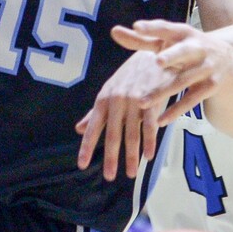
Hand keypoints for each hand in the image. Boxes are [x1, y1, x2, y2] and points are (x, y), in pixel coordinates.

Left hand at [76, 51, 179, 180]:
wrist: (153, 54)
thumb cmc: (129, 76)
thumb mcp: (109, 91)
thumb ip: (95, 113)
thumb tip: (79, 129)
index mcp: (104, 100)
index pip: (93, 128)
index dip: (87, 147)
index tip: (82, 165)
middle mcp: (117, 101)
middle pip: (112, 135)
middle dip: (111, 158)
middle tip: (109, 177)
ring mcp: (135, 101)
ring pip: (132, 134)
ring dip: (132, 156)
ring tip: (131, 173)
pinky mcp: (152, 100)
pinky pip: (150, 125)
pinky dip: (149, 142)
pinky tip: (149, 156)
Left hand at [111, 19, 232, 124]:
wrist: (228, 61)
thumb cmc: (186, 49)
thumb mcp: (169, 42)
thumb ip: (142, 39)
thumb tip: (113, 31)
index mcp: (183, 33)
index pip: (166, 28)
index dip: (152, 28)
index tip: (136, 26)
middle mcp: (197, 47)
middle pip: (183, 52)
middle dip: (172, 56)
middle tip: (157, 61)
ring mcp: (206, 67)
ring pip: (182, 81)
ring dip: (162, 92)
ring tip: (141, 102)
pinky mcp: (210, 86)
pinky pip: (191, 100)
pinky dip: (176, 110)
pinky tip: (160, 121)